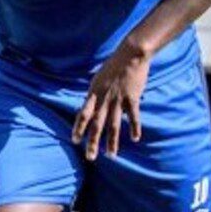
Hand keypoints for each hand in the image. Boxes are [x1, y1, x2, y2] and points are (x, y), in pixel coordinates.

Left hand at [72, 44, 150, 160]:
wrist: (131, 54)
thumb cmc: (114, 65)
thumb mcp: (98, 78)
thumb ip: (94, 94)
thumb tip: (89, 106)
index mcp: (94, 93)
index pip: (83, 114)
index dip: (78, 128)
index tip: (75, 141)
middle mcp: (104, 98)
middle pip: (97, 124)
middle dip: (93, 142)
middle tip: (90, 157)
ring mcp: (118, 99)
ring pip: (114, 124)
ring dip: (112, 141)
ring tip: (111, 155)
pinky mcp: (132, 98)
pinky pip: (133, 116)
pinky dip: (134, 128)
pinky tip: (135, 138)